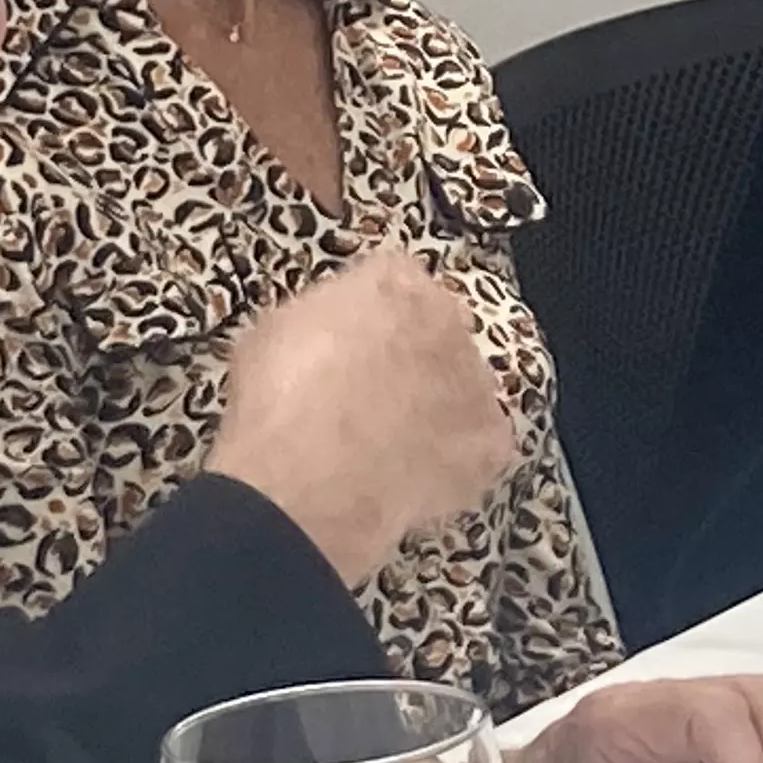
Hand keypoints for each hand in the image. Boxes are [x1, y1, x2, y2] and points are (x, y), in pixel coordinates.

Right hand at [202, 246, 516, 582]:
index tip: (347, 350)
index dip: (367, 322)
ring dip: (435, 413)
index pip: (393, 282)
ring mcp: (476, 381)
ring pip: (461, 390)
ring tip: (387, 452)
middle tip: (368, 403)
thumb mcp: (271, 332)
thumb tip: (322, 335)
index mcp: (394, 280)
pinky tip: (413, 482)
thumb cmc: (276, 403)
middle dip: (408, 363)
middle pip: (435, 333)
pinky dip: (453, 465)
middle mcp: (447, 319)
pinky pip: (478, 449)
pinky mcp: (491, 442)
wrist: (304, 482)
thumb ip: (316, 319)